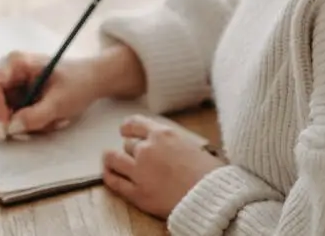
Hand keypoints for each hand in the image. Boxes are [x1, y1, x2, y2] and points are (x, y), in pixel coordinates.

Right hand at [0, 51, 103, 139]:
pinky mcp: (15, 98)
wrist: (91, 80)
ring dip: (16, 125)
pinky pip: (8, 117)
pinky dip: (23, 125)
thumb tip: (11, 128)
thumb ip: (36, 115)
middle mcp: (8, 72)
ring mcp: (10, 85)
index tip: (7, 127)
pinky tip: (44, 123)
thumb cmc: (78, 83)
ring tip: (45, 125)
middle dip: (4, 120)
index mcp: (16, 63)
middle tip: (25, 134)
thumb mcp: (61, 101)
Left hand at [102, 115, 225, 218]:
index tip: (124, 130)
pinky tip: (109, 176)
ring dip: (112, 159)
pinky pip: (115, 182)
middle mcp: (147, 149)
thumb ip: (174, 144)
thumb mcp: (193, 147)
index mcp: (164, 135)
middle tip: (134, 156)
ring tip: (110, 161)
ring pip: (114, 159)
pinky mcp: (137, 193)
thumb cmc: (212, 175)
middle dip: (131, 150)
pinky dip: (110, 177)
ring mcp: (140, 171)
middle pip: (128, 145)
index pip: (135, 124)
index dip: (127, 127)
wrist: (215, 200)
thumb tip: (168, 145)